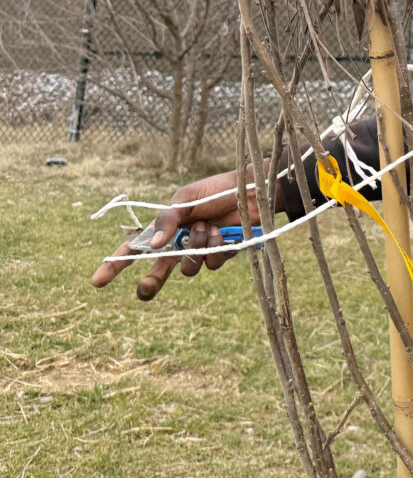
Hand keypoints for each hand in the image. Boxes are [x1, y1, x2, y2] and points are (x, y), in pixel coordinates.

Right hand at [91, 169, 262, 300]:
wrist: (249, 189)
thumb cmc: (216, 190)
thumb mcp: (186, 198)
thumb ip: (168, 220)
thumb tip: (153, 246)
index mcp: (166, 228)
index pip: (136, 249)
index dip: (116, 265)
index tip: (97, 281)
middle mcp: (181, 243)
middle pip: (159, 272)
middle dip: (151, 282)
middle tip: (145, 287)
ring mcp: (201, 251)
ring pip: (188, 268)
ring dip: (195, 248)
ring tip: (205, 226)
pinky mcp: (221, 255)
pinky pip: (211, 263)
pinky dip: (215, 248)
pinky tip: (220, 232)